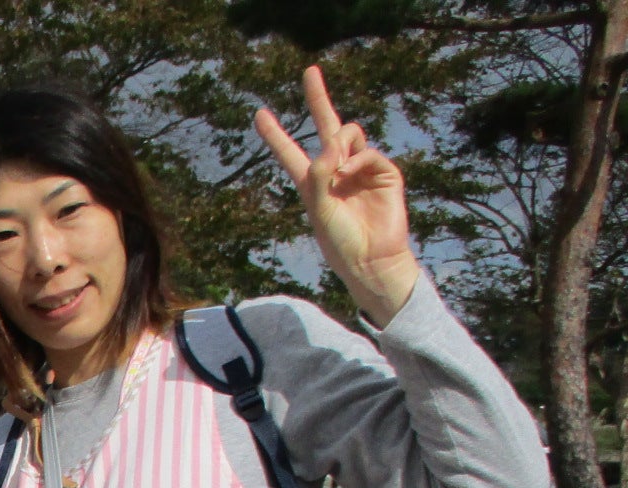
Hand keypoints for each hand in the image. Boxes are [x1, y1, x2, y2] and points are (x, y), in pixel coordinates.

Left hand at [255, 65, 418, 327]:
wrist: (372, 259)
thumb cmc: (341, 241)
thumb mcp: (320, 209)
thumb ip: (320, 176)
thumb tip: (332, 145)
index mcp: (312, 183)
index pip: (291, 152)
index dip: (275, 133)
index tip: (260, 113)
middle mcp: (336, 171)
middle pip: (326, 126)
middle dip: (317, 99)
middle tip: (309, 70)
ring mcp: (360, 168)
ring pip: (348, 134)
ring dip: (340, 144)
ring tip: (339, 171)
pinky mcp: (384, 172)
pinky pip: (367, 152)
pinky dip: (357, 160)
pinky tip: (352, 175)